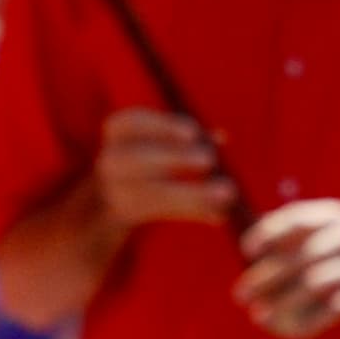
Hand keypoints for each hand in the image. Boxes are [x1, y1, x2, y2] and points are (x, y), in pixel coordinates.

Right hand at [95, 107, 235, 231]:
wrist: (111, 194)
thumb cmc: (148, 153)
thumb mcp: (163, 138)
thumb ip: (190, 136)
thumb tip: (221, 138)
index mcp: (118, 132)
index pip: (133, 123)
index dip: (163, 126)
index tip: (194, 132)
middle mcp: (111, 160)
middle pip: (136, 159)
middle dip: (174, 158)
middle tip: (209, 160)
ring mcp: (116, 189)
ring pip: (152, 194)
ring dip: (192, 194)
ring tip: (228, 193)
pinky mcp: (128, 213)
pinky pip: (164, 213)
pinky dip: (195, 212)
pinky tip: (220, 215)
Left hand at [234, 202, 339, 338]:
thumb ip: (306, 232)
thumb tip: (259, 244)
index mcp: (335, 215)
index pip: (294, 217)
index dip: (266, 233)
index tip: (246, 252)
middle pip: (298, 257)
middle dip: (264, 277)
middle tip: (240, 295)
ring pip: (313, 285)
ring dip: (282, 304)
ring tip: (258, 317)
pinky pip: (334, 309)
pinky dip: (310, 323)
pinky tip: (292, 332)